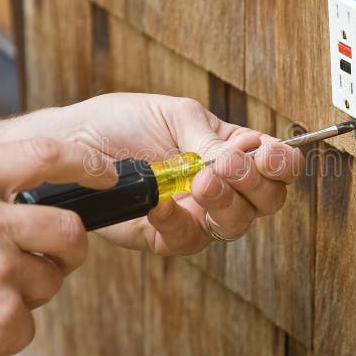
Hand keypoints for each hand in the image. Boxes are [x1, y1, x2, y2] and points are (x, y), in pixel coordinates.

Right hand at [0, 138, 115, 355]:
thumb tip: (39, 190)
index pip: (43, 154)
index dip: (87, 162)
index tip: (107, 172)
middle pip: (69, 226)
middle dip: (69, 249)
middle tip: (53, 259)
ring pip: (52, 277)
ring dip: (28, 292)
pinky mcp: (3, 314)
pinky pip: (31, 319)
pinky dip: (8, 327)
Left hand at [45, 93, 304, 254]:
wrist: (73, 143)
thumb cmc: (122, 121)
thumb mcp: (174, 116)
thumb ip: (210, 140)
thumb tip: (243, 157)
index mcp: (230, 150)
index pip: (276, 164)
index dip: (282, 164)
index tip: (267, 156)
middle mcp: (221, 185)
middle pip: (266, 200)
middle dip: (254, 184)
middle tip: (226, 166)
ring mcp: (196, 213)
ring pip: (235, 226)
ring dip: (225, 204)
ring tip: (200, 182)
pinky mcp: (165, 236)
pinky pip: (188, 240)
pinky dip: (179, 221)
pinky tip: (163, 203)